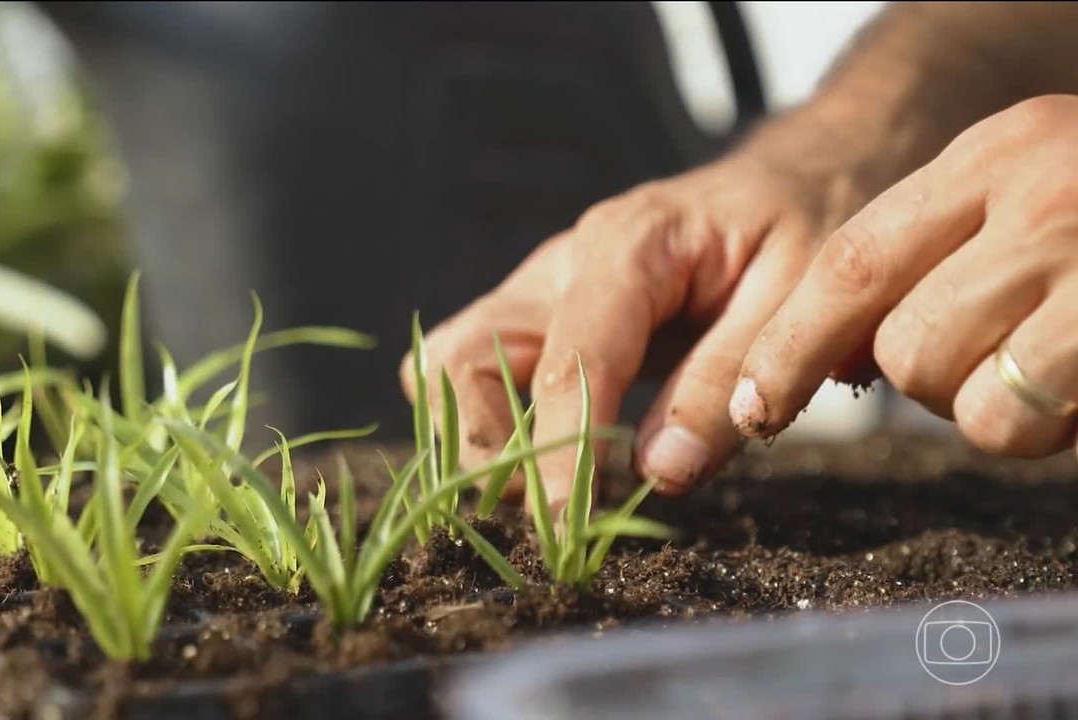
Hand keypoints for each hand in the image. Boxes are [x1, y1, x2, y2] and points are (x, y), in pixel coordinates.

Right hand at [400, 144, 869, 509]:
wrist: (789, 182)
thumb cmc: (803, 228)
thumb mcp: (798, 299)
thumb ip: (725, 381)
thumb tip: (660, 472)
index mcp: (627, 247)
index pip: (568, 364)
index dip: (561, 452)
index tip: (568, 527)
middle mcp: (562, 265)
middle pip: (466, 356)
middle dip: (486, 445)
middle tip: (549, 515)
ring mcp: (540, 289)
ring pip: (451, 362)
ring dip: (474, 437)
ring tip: (540, 497)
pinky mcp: (539, 317)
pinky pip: (474, 369)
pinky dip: (485, 422)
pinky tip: (538, 463)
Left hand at [732, 95, 1077, 457]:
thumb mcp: (1032, 202)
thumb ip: (942, 252)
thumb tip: (829, 352)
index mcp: (997, 153)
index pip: (851, 261)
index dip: (790, 346)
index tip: (752, 408)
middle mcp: (1043, 190)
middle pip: (898, 341)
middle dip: (930, 380)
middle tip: (1001, 359)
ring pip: (953, 389)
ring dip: (991, 408)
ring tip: (1059, 369)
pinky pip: (1021, 417)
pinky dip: (1046, 429)